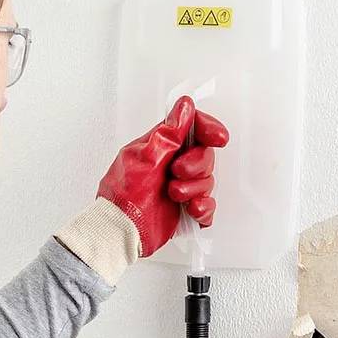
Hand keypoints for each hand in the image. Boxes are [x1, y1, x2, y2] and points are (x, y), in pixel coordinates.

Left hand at [97, 96, 229, 256]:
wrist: (119, 231)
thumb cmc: (122, 196)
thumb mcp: (144, 158)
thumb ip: (168, 133)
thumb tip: (184, 107)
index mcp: (160, 146)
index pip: (191, 128)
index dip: (207, 129)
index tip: (217, 137)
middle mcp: (171, 165)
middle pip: (203, 155)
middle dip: (197, 164)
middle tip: (178, 172)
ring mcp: (179, 187)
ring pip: (207, 181)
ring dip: (195, 188)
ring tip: (175, 194)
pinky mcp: (184, 210)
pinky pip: (207, 206)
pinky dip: (204, 208)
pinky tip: (193, 209)